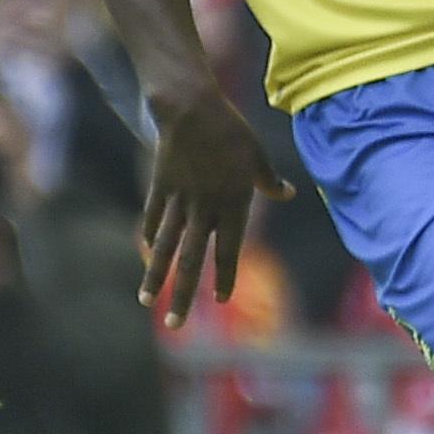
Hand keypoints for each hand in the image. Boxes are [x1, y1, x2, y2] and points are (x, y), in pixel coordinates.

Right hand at [137, 83, 290, 322]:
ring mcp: (179, 199)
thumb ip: (269, 181)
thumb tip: (289, 194)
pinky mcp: (160, 185)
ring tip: (146, 301)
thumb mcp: (257, 156)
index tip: (221, 300)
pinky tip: (145, 249)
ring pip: (165, 246)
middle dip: (183, 295)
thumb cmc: (231, 130)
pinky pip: (154, 215)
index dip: (225, 275)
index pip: (228, 249)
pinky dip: (149, 233)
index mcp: (232, 203)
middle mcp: (204, 208)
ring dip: (155, 275)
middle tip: (175, 325)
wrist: (191, 108)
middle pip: (191, 260)